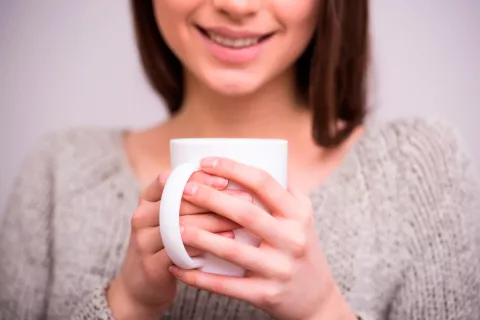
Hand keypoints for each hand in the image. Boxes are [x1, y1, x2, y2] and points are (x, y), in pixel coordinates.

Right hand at [107, 170, 252, 319]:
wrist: (142, 286)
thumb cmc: (166, 243)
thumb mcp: (171, 216)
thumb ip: (191, 199)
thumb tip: (232, 180)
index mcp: (147, 198)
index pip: (169, 179)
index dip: (198, 177)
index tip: (226, 180)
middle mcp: (141, 216)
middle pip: (179, 201)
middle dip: (215, 198)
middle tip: (245, 199)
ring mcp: (144, 242)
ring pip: (182, 225)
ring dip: (215, 220)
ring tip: (240, 220)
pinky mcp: (151, 266)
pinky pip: (181, 251)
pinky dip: (206, 244)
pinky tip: (227, 240)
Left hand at [168, 158, 355, 319]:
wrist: (317, 298)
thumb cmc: (301, 248)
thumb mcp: (302, 217)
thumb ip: (283, 191)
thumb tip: (255, 157)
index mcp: (298, 214)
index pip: (263, 182)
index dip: (233, 169)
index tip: (205, 162)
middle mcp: (292, 239)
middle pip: (245, 213)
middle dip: (211, 198)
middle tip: (184, 188)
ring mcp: (279, 268)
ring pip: (233, 250)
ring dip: (200, 237)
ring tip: (175, 226)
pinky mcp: (266, 294)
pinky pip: (227, 285)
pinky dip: (199, 278)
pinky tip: (177, 267)